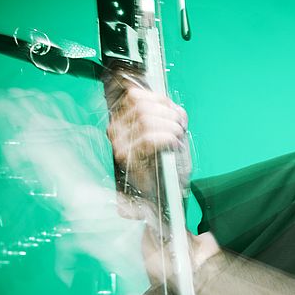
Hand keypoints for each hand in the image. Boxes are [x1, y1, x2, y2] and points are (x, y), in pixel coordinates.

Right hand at [103, 70, 190, 192]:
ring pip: (146, 120)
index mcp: (121, 120)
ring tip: (177, 139)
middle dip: (169, 115)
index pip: (136, 95)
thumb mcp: (169, 134)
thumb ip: (168, 116)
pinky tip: (173, 147)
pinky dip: (168, 139)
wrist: (163, 199)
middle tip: (180, 130)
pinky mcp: (127, 159)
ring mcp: (119, 145)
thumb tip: (174, 107)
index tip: (175, 115)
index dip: (162, 101)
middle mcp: (114, 131)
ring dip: (171, 127)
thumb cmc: (167, 167)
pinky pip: (149, 138)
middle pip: (143, 106)